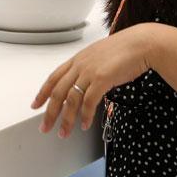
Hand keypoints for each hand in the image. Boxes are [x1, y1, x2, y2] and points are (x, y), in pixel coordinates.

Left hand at [30, 24, 154, 137]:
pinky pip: (89, 101)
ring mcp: (90, 72)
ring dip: (66, 119)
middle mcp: (80, 65)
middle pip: (57, 92)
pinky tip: (84, 125)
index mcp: (77, 59)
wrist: (141, 44)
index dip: (42, 93)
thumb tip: (84, 84)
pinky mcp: (102, 79)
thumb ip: (88, 69)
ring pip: (71, 99)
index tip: (35, 105)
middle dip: (50, 112)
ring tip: (64, 133)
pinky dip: (85, 115)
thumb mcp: (99, 56)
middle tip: (45, 127)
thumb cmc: (124, 50)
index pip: (53, 78)